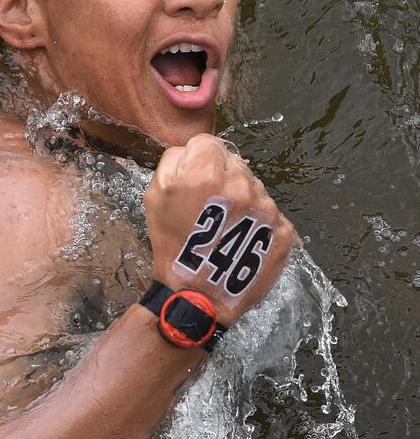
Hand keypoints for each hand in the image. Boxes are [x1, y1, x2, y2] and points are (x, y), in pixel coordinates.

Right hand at [144, 134, 297, 326]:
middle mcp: (241, 185)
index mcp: (206, 173)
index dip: (199, 159)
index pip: (209, 142)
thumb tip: (192, 149)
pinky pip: (271, 213)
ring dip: (242, 199)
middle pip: (234, 162)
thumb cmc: (171, 246)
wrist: (197, 296)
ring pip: (255, 187)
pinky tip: (242, 239)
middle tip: (209, 208)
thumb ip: (172, 161)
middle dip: (222, 177)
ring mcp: (267, 208)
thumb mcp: (154, 197)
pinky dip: (259, 222)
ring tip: (225, 227)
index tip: (195, 180)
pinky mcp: (284, 230)